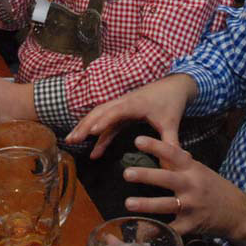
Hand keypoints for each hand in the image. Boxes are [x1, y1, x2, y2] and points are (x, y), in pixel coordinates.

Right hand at [65, 74, 194, 158]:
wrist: (174, 85)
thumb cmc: (171, 102)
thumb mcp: (172, 123)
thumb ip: (170, 141)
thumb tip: (175, 160)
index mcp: (135, 104)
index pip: (116, 111)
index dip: (104, 120)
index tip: (92, 131)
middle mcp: (123, 102)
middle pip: (100, 112)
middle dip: (85, 125)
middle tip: (72, 139)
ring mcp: (121, 106)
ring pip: (98, 115)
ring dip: (85, 126)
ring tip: (71, 140)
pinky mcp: (121, 111)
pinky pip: (106, 122)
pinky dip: (98, 133)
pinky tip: (95, 150)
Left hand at [120, 136, 245, 245]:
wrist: (239, 213)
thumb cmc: (215, 188)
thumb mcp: (201, 171)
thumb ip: (182, 164)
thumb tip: (162, 153)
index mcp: (192, 169)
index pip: (172, 153)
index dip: (155, 146)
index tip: (137, 141)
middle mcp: (191, 185)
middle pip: (166, 179)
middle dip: (146, 176)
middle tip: (127, 173)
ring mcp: (191, 206)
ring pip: (166, 205)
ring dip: (146, 205)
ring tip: (128, 203)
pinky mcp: (191, 225)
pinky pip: (171, 228)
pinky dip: (157, 230)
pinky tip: (142, 231)